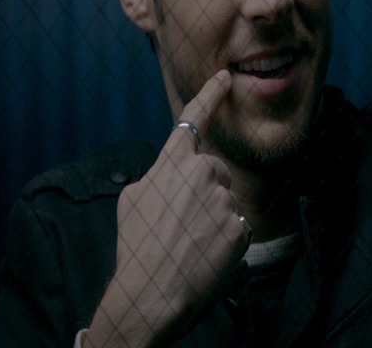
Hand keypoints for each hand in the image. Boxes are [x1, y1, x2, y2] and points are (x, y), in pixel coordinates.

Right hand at [85, 70, 248, 347]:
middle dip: (205, 189)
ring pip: (226, 198)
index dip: (211, 95)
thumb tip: (172, 174)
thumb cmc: (137, 247)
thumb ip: (158, 176)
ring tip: (191, 242)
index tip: (224, 77)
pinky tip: (207, 254)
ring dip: (215, 215)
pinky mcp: (240, 225)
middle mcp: (201, 172)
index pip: (193, 119)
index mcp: (172, 163)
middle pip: (214, 170)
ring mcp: (222, 198)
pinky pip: (237, 224)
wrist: (152, 293)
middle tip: (182, 223)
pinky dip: (225, 238)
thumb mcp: (132, 201)